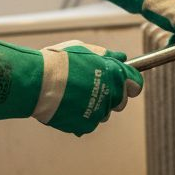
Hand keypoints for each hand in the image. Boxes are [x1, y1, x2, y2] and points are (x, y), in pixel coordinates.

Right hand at [0, 33, 142, 135]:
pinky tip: (68, 106)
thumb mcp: (84, 50)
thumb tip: (122, 57)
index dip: (129, 83)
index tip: (122, 83)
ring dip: (95, 106)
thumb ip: (106, 55)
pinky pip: (90, 122)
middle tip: (90, 87)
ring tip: (75, 95)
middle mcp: (111, 95)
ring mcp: (99, 112)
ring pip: (104, 113)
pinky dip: (81, 116)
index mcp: (115, 75)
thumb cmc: (58, 62)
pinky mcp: (86, 125)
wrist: (38, 83)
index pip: (136, 84)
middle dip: (111, 95)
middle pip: (121, 101)